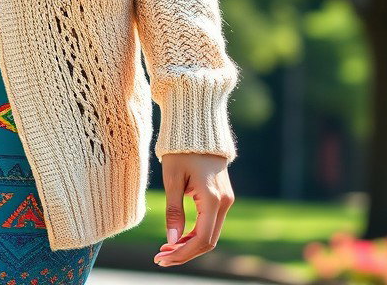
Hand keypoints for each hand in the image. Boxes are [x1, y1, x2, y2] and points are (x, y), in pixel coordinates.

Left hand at [152, 152, 233, 266]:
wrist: (197, 127)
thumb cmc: (181, 150)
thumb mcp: (172, 178)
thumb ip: (173, 211)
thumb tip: (171, 241)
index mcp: (212, 198)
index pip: (201, 239)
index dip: (182, 253)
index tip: (161, 258)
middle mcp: (224, 202)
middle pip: (208, 241)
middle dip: (184, 252)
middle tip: (160, 257)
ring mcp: (226, 199)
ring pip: (210, 233)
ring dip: (189, 244)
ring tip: (166, 248)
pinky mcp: (222, 196)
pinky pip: (211, 222)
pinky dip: (196, 232)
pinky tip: (178, 236)